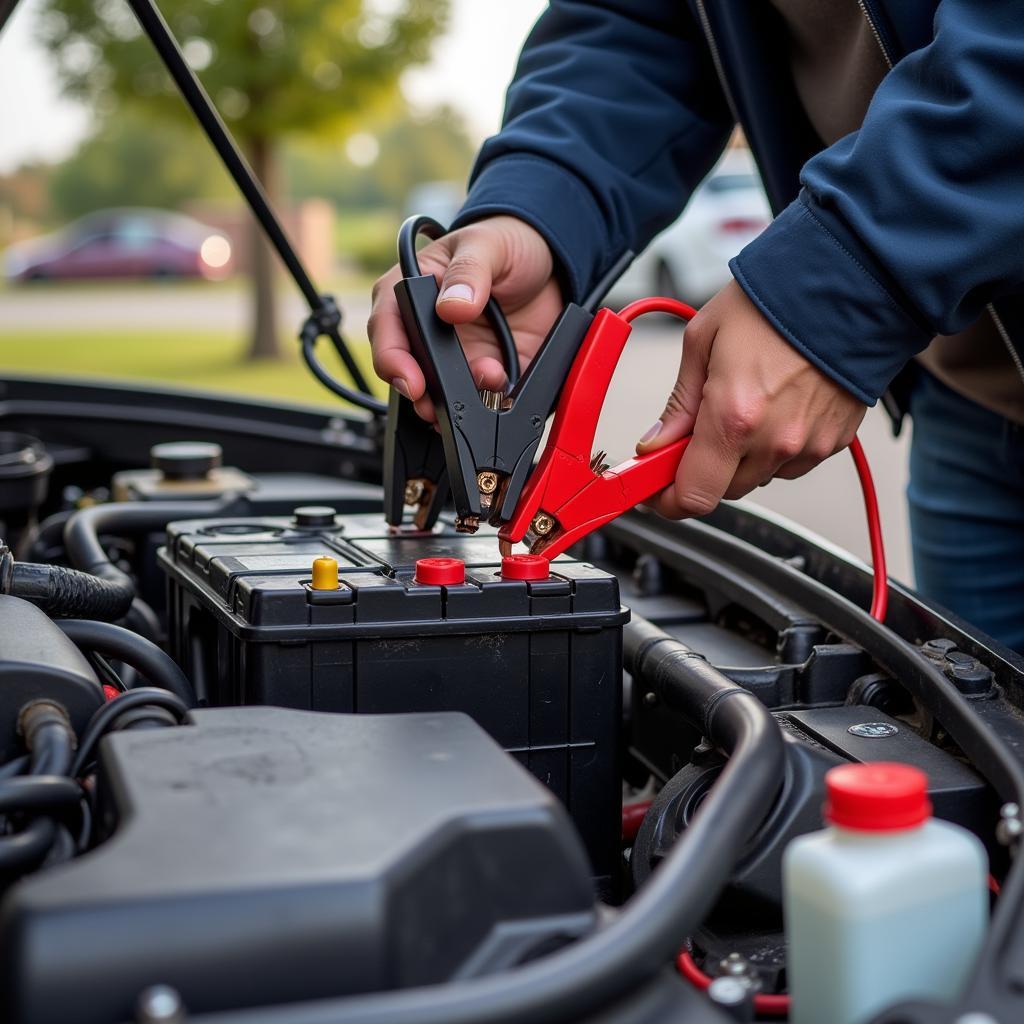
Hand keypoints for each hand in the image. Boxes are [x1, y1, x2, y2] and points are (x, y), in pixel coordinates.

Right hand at [368, 215, 562, 421]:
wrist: (550, 265)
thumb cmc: (505, 242)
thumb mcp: (487, 245)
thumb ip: (469, 271)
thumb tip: (452, 307)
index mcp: (412, 293)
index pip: (387, 330)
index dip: (392, 360)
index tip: (412, 380)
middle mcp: (428, 332)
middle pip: (409, 372)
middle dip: (423, 395)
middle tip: (442, 403)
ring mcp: (457, 357)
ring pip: (442, 394)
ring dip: (460, 401)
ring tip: (489, 380)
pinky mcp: (487, 372)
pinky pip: (483, 399)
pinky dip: (491, 402)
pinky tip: (505, 387)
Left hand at [636, 279, 866, 516]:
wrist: (847, 283)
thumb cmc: (774, 302)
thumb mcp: (704, 341)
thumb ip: (679, 403)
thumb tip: (656, 443)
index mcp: (734, 418)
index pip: (693, 496)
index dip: (668, 499)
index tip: (655, 487)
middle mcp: (774, 441)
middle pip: (723, 491)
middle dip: (702, 468)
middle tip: (698, 430)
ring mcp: (808, 445)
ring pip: (757, 478)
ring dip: (741, 457)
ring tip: (747, 403)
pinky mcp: (834, 442)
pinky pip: (791, 463)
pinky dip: (775, 447)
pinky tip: (778, 405)